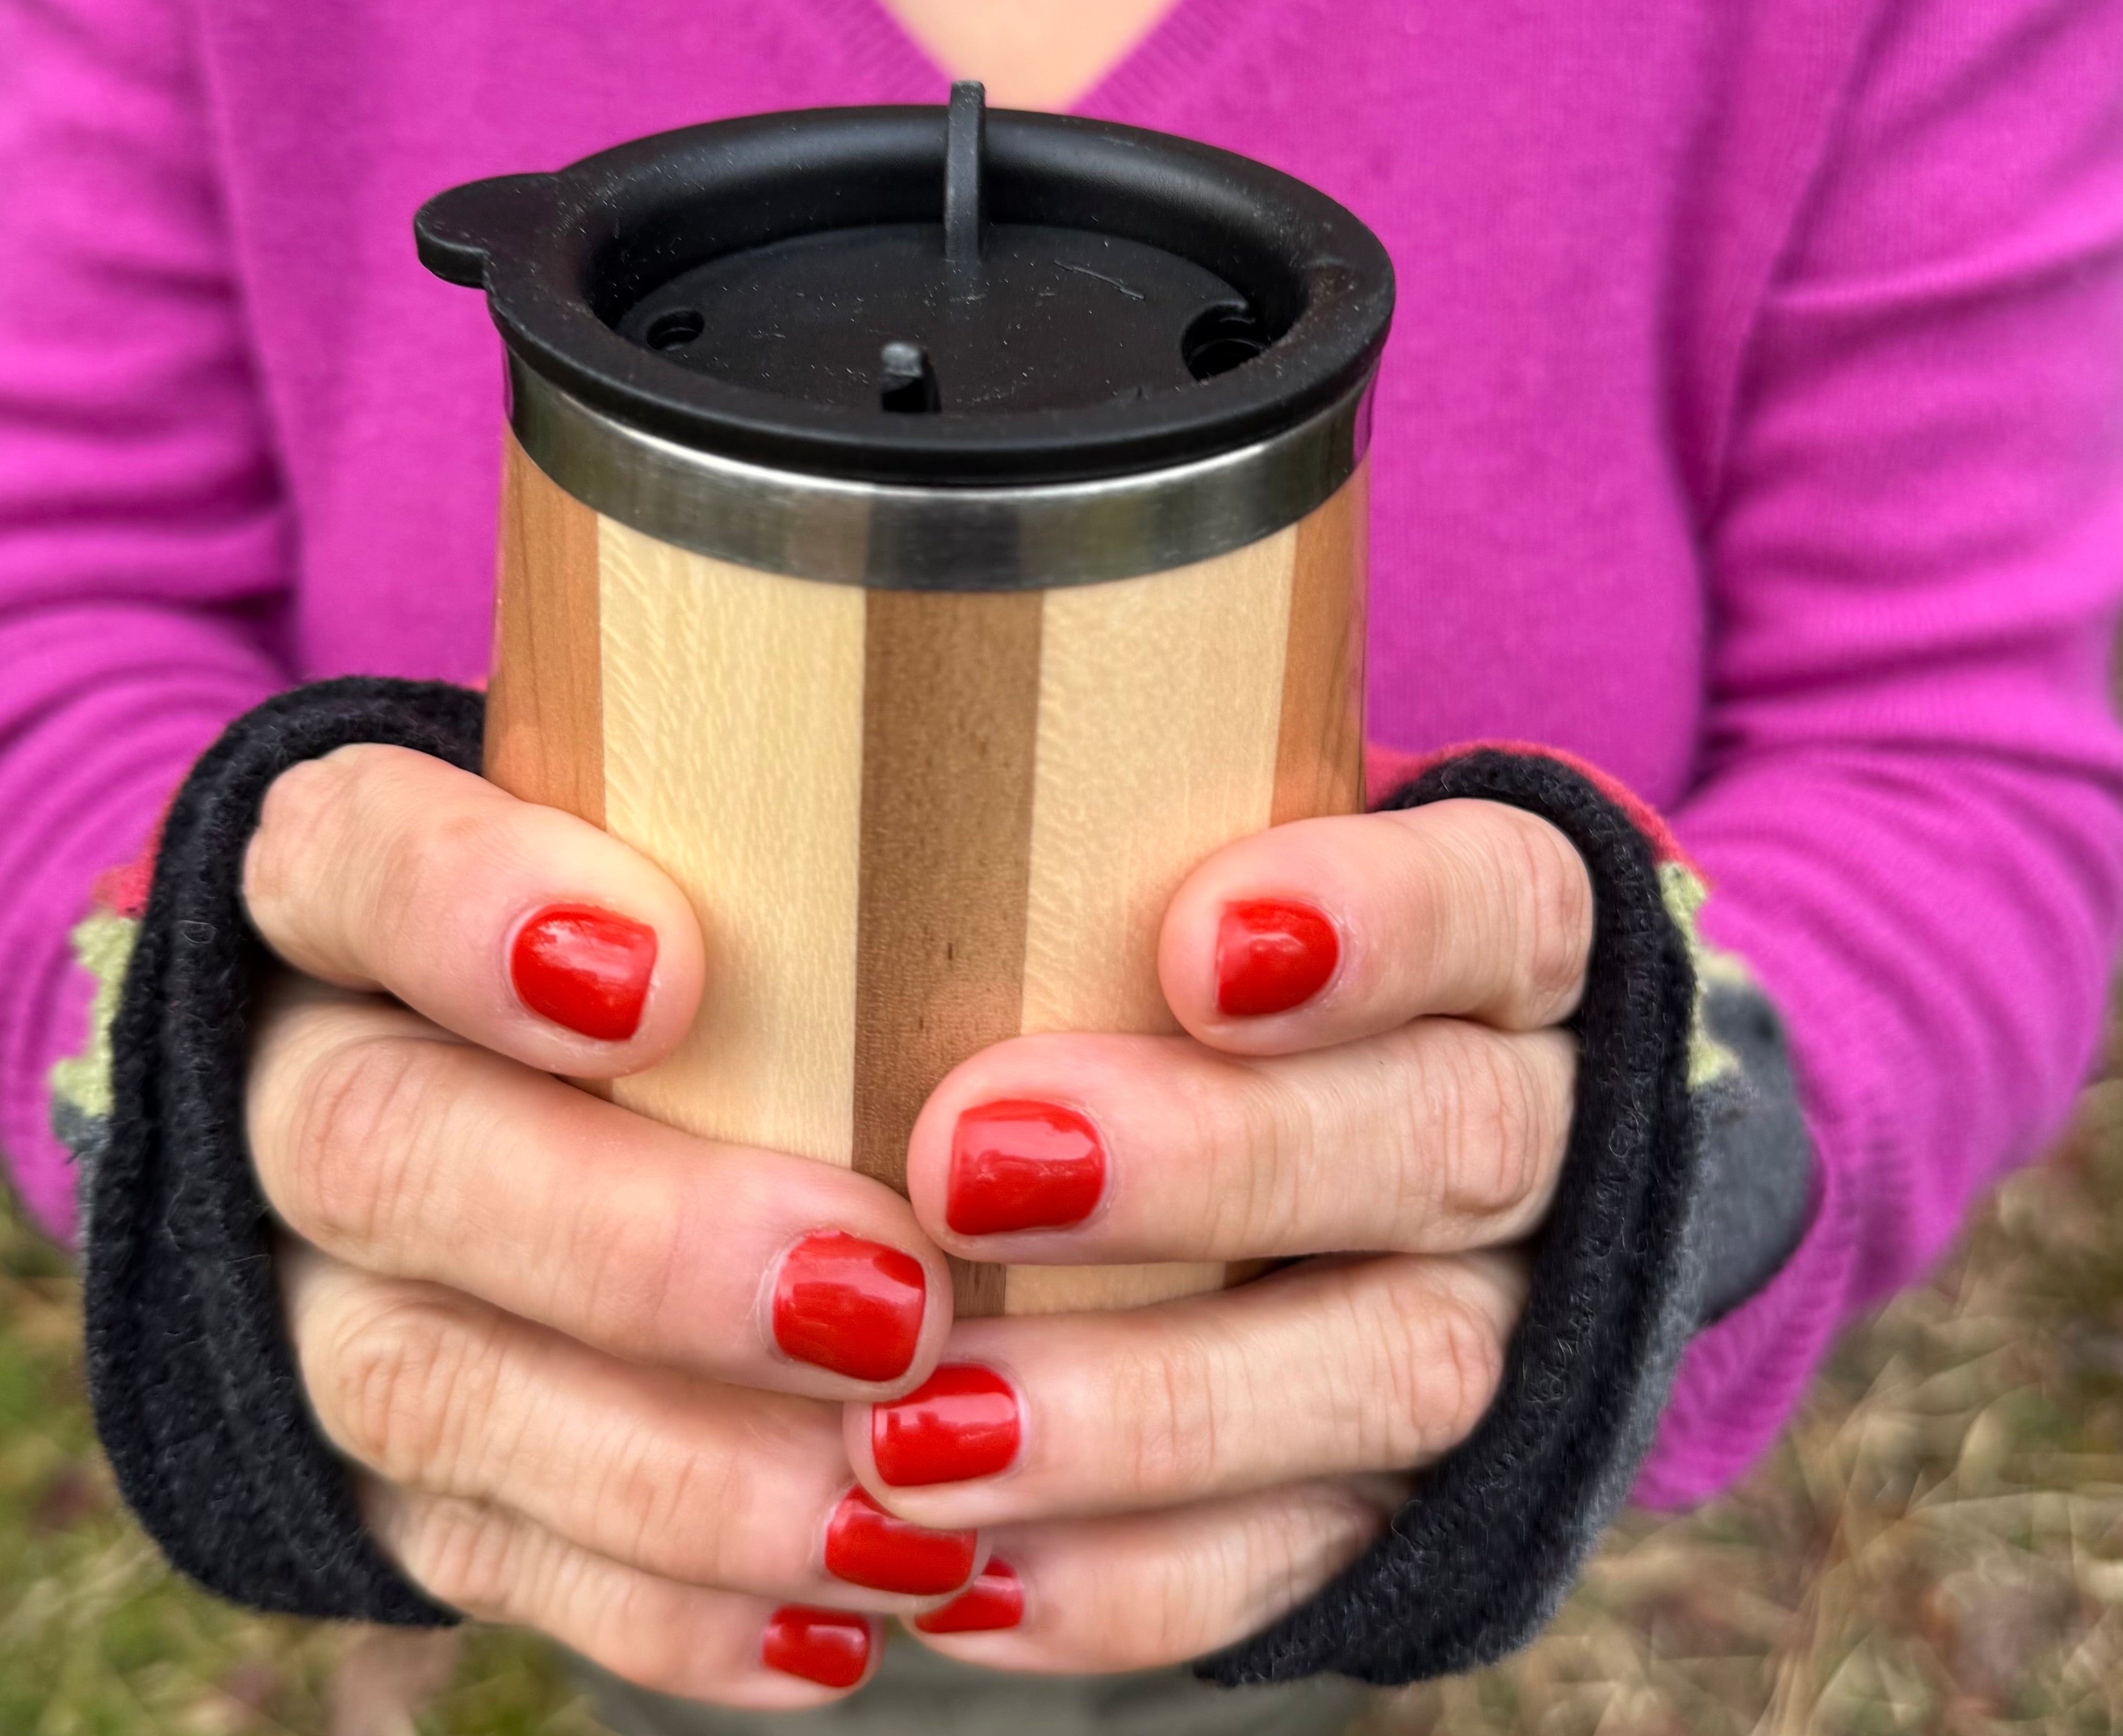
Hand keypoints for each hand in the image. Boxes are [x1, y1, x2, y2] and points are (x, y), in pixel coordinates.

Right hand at [242, 745, 968, 1707]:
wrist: (498, 1073)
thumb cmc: (698, 907)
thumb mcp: (727, 831)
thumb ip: (817, 831)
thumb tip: (1146, 906)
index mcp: (354, 889)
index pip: (351, 854)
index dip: (474, 910)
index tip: (676, 974)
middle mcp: (312, 1082)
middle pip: (388, 1148)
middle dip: (635, 1240)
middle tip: (885, 1298)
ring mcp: (321, 1289)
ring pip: (426, 1389)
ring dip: (673, 1467)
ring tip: (892, 1512)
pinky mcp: (381, 1467)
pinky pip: (485, 1556)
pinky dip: (667, 1603)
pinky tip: (837, 1624)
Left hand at [851, 800, 1589, 1671]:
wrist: (1418, 1130)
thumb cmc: (1231, 946)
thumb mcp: (1223, 840)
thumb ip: (1117, 816)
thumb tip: (816, 786)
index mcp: (1515, 948)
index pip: (1499, 905)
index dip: (1376, 923)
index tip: (1196, 941)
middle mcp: (1548, 1135)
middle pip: (1442, 1145)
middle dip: (1216, 1164)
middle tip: (972, 1162)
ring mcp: (1507, 1323)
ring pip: (1398, 1371)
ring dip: (1151, 1411)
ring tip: (922, 1434)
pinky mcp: (1432, 1496)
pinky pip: (1316, 1560)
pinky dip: (1142, 1578)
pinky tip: (969, 1578)